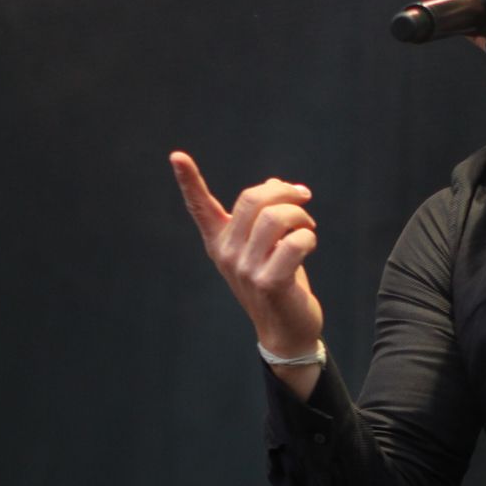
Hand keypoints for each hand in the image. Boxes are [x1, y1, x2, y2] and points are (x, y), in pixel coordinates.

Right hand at [169, 151, 323, 360]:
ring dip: (300, 216)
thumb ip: (266, 215)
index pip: (200, 208)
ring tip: (308, 227)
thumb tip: (274, 182)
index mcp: (220, 241)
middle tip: (304, 199)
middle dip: (285, 192)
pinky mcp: (269, 283)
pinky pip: (294, 244)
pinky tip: (309, 244)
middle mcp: (227, 254)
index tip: (177, 155)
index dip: (189, 180)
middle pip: (253, 200)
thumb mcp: (267, 245)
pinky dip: (308, 238)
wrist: (286, 330)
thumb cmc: (279, 280)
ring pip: (275, 218)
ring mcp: (245, 270)